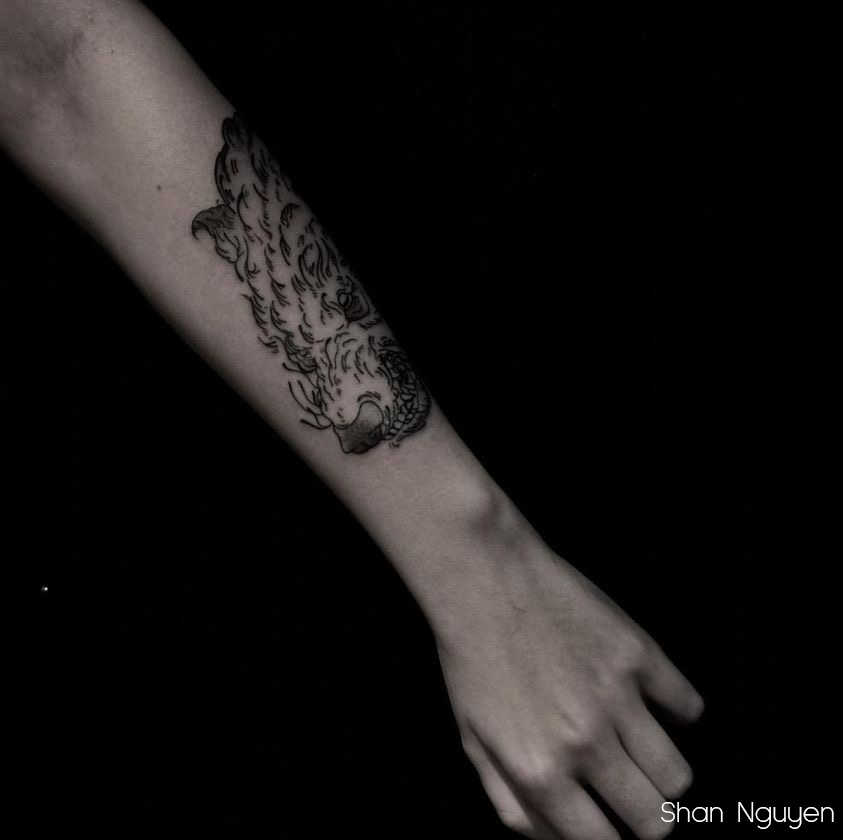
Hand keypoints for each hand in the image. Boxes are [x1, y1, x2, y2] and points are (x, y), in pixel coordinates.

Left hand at [432, 531, 703, 839]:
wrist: (483, 577)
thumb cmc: (471, 656)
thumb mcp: (472, 739)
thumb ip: (511, 802)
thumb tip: (553, 837)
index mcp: (539, 772)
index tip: (614, 826)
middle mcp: (583, 743)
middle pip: (655, 820)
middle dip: (647, 816)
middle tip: (634, 794)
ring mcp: (616, 698)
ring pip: (677, 774)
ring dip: (662, 771)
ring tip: (640, 749)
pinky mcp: (638, 654)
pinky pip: (689, 706)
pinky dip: (676, 710)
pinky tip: (650, 700)